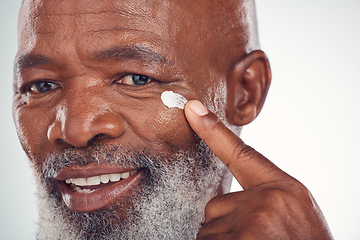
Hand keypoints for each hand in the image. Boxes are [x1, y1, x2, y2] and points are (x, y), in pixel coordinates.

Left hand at [184, 100, 332, 239]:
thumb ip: (261, 199)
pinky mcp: (244, 238)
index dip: (213, 130)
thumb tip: (221, 204)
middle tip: (254, 238)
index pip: (242, 154)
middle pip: (215, 206)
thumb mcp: (292, 214)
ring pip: (209, 230)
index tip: (191, 109)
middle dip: (224, 225)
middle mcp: (269, 199)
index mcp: (284, 188)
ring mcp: (255, 220)